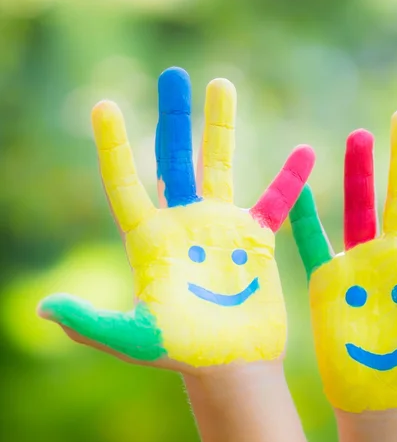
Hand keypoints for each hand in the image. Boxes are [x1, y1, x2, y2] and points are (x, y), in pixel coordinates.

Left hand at [39, 67, 314, 372]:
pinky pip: (275, 200)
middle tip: (173, 75)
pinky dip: (289, 178)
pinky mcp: (255, 238)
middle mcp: (183, 224)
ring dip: (221, 126)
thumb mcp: (136, 338)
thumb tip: (45, 307)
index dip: (114, 145)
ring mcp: (220, 227)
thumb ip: (94, 323)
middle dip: (174, 117)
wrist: (231, 366)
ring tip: (220, 83)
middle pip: (175, 158)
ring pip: (220, 165)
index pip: (126, 183)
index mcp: (151, 240)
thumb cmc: (183, 355)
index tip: (104, 105)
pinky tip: (305, 152)